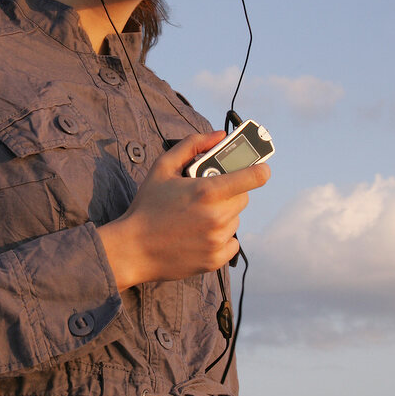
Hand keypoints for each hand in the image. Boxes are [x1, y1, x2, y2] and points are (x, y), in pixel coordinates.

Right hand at [98, 131, 269, 290]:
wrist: (133, 249)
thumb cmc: (147, 206)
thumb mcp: (163, 167)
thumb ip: (192, 145)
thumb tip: (218, 135)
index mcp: (206, 191)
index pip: (252, 177)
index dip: (260, 170)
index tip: (262, 169)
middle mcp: (216, 216)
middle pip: (242, 198)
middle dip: (230, 193)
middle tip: (208, 196)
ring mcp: (217, 240)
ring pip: (235, 220)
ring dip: (224, 216)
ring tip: (198, 217)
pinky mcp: (215, 260)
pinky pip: (232, 243)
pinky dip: (221, 238)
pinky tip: (200, 235)